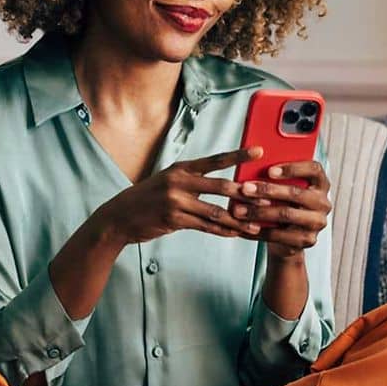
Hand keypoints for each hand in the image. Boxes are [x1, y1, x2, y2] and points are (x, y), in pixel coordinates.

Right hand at [92, 145, 270, 246]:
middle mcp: (179, 181)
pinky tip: (235, 234)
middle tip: (266, 198)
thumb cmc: (148, 198)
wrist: (120, 216)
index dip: (238, 156)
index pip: (215, 160)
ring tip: (256, 224)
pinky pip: (204, 226)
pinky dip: (222, 230)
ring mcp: (175, 201)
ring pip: (215, 210)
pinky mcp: (173, 219)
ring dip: (238, 219)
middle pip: (220, 185)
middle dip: (245, 193)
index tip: (258, 151)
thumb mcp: (168, 181)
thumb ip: (192, 181)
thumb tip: (221, 185)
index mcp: (181, 168)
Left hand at [228, 158, 330, 261]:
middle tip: (244, 188)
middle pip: (296, 193)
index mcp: (320, 182)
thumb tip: (249, 165)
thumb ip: (274, 175)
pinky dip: (258, 230)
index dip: (293, 168)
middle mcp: (323, 202)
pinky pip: (280, 235)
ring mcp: (317, 222)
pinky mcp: (307, 240)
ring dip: (259, 212)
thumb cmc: (281, 201)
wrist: (287, 235)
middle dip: (267, 190)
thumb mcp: (281, 186)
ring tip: (238, 210)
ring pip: (286, 214)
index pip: (314, 169)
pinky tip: (242, 226)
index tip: (269, 170)